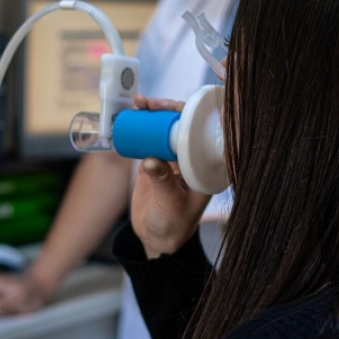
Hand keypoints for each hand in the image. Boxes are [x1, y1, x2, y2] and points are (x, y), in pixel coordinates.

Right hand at [131, 95, 210, 258]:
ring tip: (140, 103)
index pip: (201, 133)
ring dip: (153, 112)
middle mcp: (192, 156)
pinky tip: (133, 113)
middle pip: (182, 124)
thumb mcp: (170, 202)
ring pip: (164, 127)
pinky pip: (149, 137)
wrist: (156, 235)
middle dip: (167, 109)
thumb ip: (162, 182)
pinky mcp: (155, 158)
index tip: (176, 107)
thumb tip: (150, 159)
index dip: (190, 116)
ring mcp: (173, 156)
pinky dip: (141, 124)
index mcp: (205, 165)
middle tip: (151, 104)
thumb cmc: (173, 224)